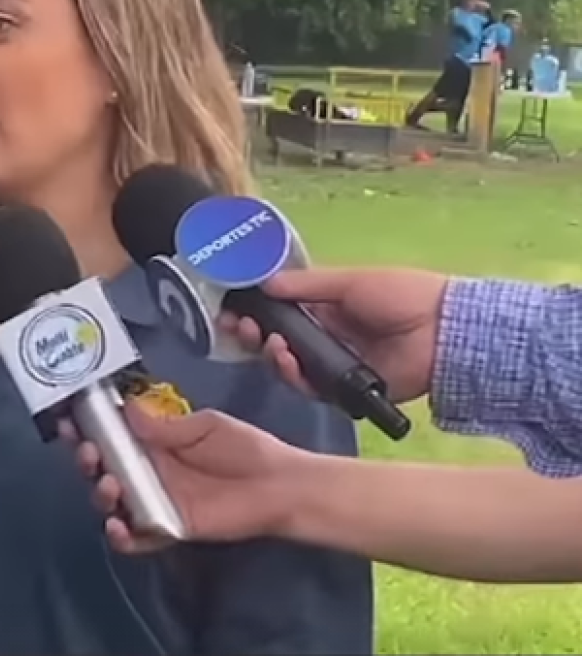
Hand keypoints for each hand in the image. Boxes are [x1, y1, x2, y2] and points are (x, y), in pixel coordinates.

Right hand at [66, 402, 307, 552]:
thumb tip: (126, 408)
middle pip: (105, 467)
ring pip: (114, 501)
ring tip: (109, 484)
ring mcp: (157, 501)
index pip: (114, 435)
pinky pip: (137, 537)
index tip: (71, 418)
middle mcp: (150, 471)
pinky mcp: (170, 529)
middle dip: (87, 459)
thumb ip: (165, 425)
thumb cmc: (244, 449)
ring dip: (100, 493)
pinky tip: (117, 525)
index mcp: (156, 442)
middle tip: (86, 451)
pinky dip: (121, 535)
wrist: (278, 483)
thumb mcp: (205, 425)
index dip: (90, 427)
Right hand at [220, 267, 446, 403]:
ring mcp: (330, 364)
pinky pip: (307, 386)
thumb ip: (306, 286)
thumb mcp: (350, 281)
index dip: (253, 309)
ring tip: (266, 341)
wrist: (442, 332)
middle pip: (274, 338)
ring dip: (269, 352)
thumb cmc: (399, 296)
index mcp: (325, 306)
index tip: (229, 307)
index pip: (278, 310)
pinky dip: (292, 373)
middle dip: (251, 333)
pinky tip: (286, 358)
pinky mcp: (341, 390)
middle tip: (236, 326)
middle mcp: (323, 336)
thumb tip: (263, 283)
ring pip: (285, 364)